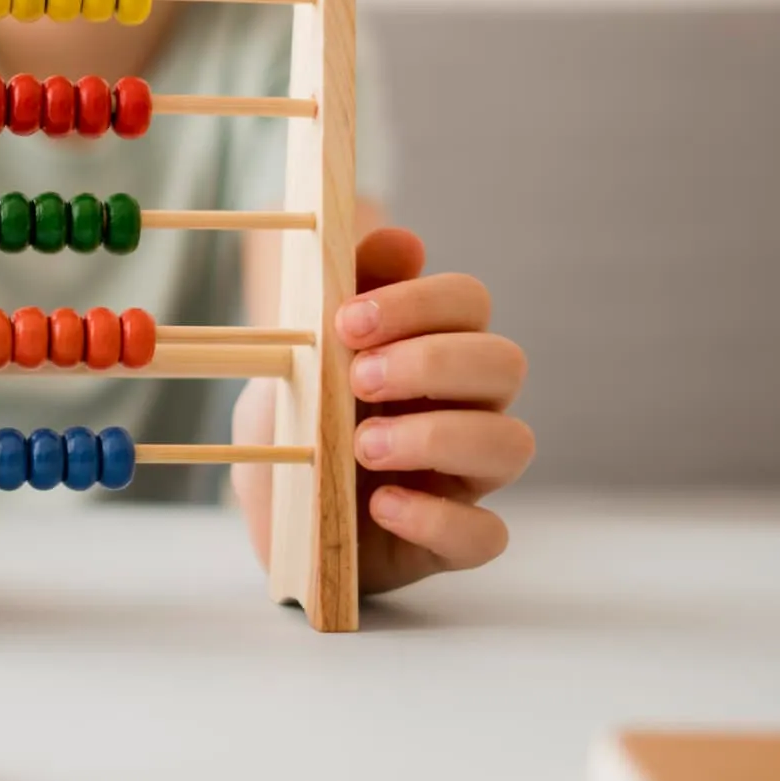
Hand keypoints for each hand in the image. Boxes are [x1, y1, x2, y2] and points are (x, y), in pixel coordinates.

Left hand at [231, 227, 532, 595]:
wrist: (267, 511)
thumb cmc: (296, 424)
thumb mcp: (300, 357)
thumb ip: (347, 296)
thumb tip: (402, 240)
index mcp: (434, 350)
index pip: (468, 303)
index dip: (420, 302)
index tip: (347, 320)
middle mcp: (466, 407)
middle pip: (504, 363)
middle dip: (432, 362)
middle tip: (357, 378)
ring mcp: (465, 475)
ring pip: (512, 444)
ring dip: (438, 437)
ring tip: (362, 445)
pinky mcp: (449, 540)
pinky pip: (485, 535)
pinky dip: (437, 518)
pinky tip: (381, 506)